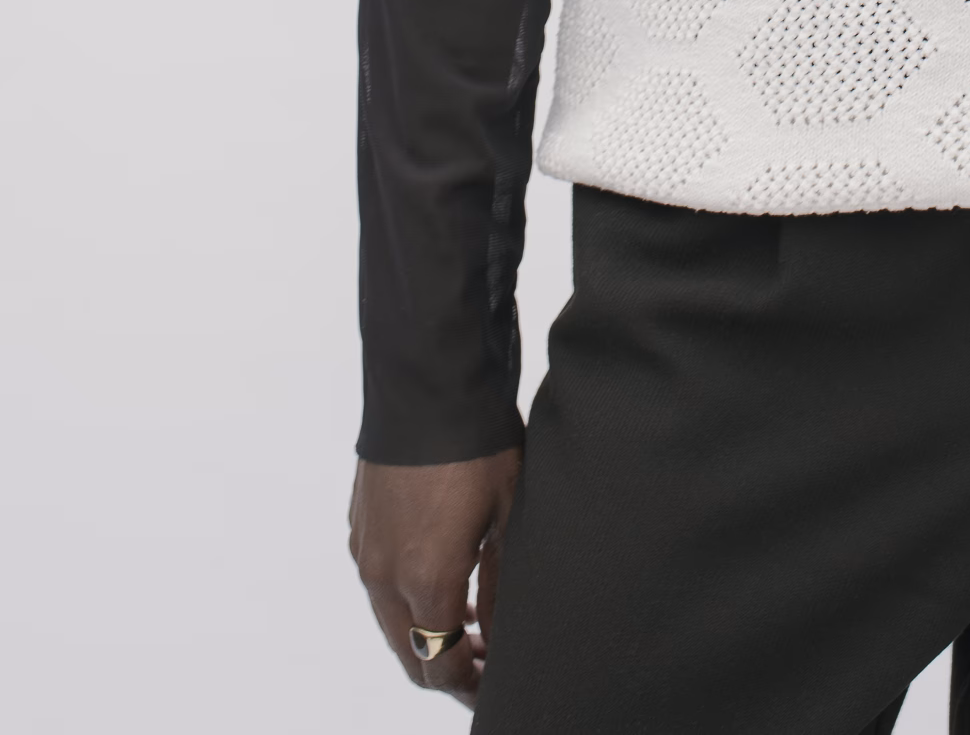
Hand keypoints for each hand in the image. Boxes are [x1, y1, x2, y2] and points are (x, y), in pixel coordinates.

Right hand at [349, 448, 522, 709]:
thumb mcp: (508, 518)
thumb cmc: (479, 447)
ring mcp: (365, 550)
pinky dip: (407, 598)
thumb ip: (503, 588)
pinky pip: (379, 583)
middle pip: (409, 653)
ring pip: (390, 620)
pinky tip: (443, 579)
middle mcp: (383, 575)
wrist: (428, 384)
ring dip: (426, 632)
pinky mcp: (358, 525)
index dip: (468, 687)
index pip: (440, 664)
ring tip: (474, 622)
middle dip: (447, 667)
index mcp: (424, 581)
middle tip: (487, 662)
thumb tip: (505, 637)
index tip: (494, 687)